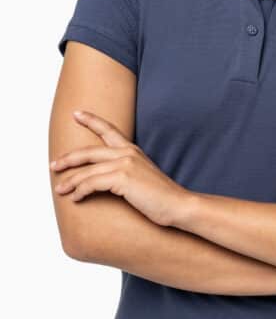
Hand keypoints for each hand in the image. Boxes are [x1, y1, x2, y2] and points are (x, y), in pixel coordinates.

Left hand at [50, 110, 188, 226]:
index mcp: (132, 150)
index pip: (108, 129)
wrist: (178, 205)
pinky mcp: (122, 178)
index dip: (91, 120)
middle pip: (88, 152)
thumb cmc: (162, 197)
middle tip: (54, 165)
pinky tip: (76, 198)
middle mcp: (127, 153)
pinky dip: (80, 191)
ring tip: (60, 190)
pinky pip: (92, 183)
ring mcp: (124, 164)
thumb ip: (126, 173)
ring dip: (70, 182)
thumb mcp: (142, 178)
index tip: (76, 114)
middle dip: (68, 159)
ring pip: (86, 171)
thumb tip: (107, 179)